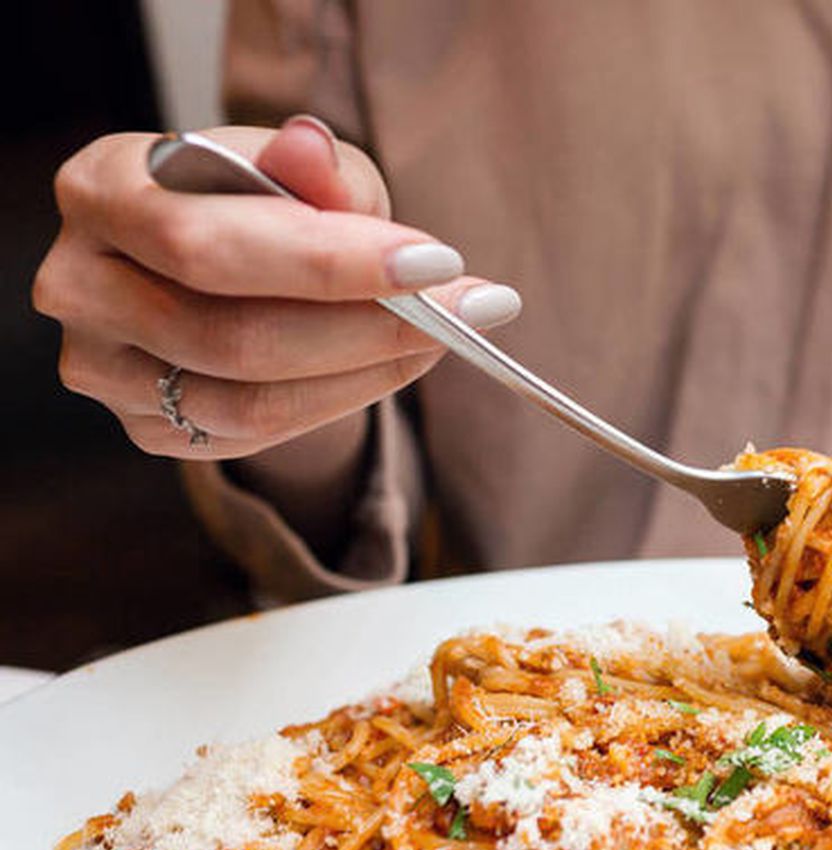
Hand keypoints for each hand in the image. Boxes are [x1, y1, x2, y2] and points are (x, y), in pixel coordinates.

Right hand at [32, 116, 521, 460]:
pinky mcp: (146, 426)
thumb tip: (310, 151)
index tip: (437, 261)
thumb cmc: (259, 201)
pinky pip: (256, 432)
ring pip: (250, 397)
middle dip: (369, 324)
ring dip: (368, 370)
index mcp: (102, 188)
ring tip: (443, 334)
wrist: (229, 266)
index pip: (209, 241)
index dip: (329, 261)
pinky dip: (342, 400)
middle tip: (466, 309)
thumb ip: (314, 168)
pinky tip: (393, 364)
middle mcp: (81, 282)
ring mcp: (104, 365)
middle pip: (233, 334)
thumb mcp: (301, 168)